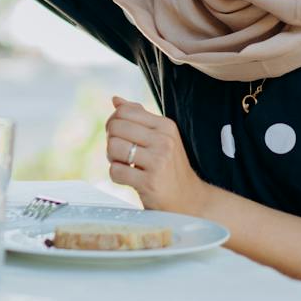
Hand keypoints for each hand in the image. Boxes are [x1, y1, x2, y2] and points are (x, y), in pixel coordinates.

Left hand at [106, 97, 210, 215]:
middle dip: (111, 141)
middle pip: (115, 127)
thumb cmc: (170, 167)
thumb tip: (116, 100)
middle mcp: (164, 140)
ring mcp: (158, 161)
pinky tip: (130, 179)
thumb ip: (139, 117)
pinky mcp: (149, 182)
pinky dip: (116, 176)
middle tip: (121, 153)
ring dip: (113, 159)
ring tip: (126, 165)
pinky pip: (115, 171)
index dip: (113, 122)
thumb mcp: (161, 137)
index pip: (124, 111)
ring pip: (113, 147)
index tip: (120, 136)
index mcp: (165, 125)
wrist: (189, 200)